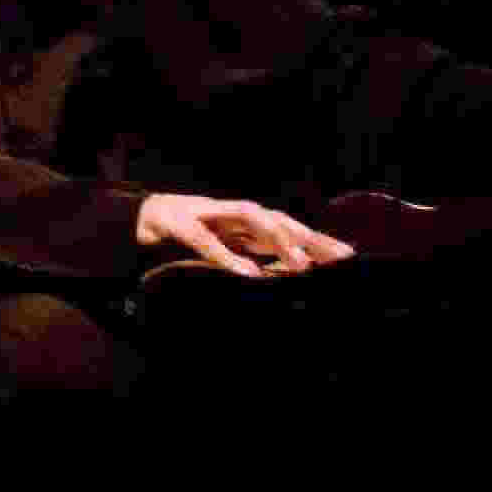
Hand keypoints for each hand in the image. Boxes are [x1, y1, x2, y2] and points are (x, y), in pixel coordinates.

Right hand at [122, 192, 351, 283]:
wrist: (142, 218)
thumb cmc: (189, 235)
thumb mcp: (225, 248)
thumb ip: (250, 257)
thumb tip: (278, 275)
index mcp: (247, 225)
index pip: (290, 229)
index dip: (318, 241)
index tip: (349, 256)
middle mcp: (235, 216)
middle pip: (281, 222)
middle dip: (311, 238)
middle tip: (340, 258)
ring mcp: (211, 215)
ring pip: (253, 222)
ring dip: (278, 241)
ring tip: (300, 264)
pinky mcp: (183, 225)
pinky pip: (208, 241)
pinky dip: (228, 257)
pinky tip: (248, 273)